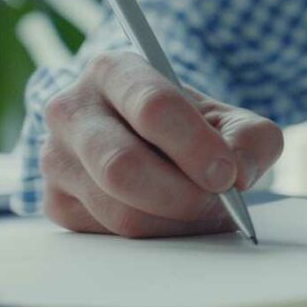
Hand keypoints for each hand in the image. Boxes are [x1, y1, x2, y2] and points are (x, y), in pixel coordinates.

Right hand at [39, 51, 283, 237]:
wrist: (151, 142)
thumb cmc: (189, 126)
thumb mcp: (230, 119)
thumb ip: (250, 138)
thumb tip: (239, 172)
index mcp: (114, 70)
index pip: (152, 106)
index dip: (194, 146)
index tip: (227, 174)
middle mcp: (72, 110)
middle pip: (123, 166)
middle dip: (182, 194)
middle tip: (220, 202)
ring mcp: (57, 158)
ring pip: (118, 209)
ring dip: (174, 221)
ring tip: (206, 211)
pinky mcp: (56, 202)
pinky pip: (108, 235)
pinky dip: (154, 236)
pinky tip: (173, 218)